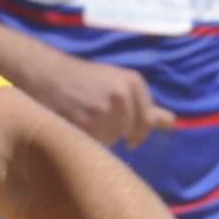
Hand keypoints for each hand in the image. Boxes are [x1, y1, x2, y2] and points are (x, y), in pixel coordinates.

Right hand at [32, 50, 176, 148]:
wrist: (46, 74)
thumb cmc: (83, 80)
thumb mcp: (118, 84)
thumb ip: (145, 106)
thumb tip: (172, 123)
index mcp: (133, 82)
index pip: (147, 121)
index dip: (137, 133)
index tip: (130, 139)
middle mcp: (122, 94)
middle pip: (129, 132)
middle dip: (114, 132)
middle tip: (93, 118)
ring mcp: (103, 109)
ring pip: (111, 140)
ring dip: (98, 137)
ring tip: (82, 120)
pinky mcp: (85, 123)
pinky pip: (94, 144)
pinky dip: (85, 140)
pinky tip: (75, 126)